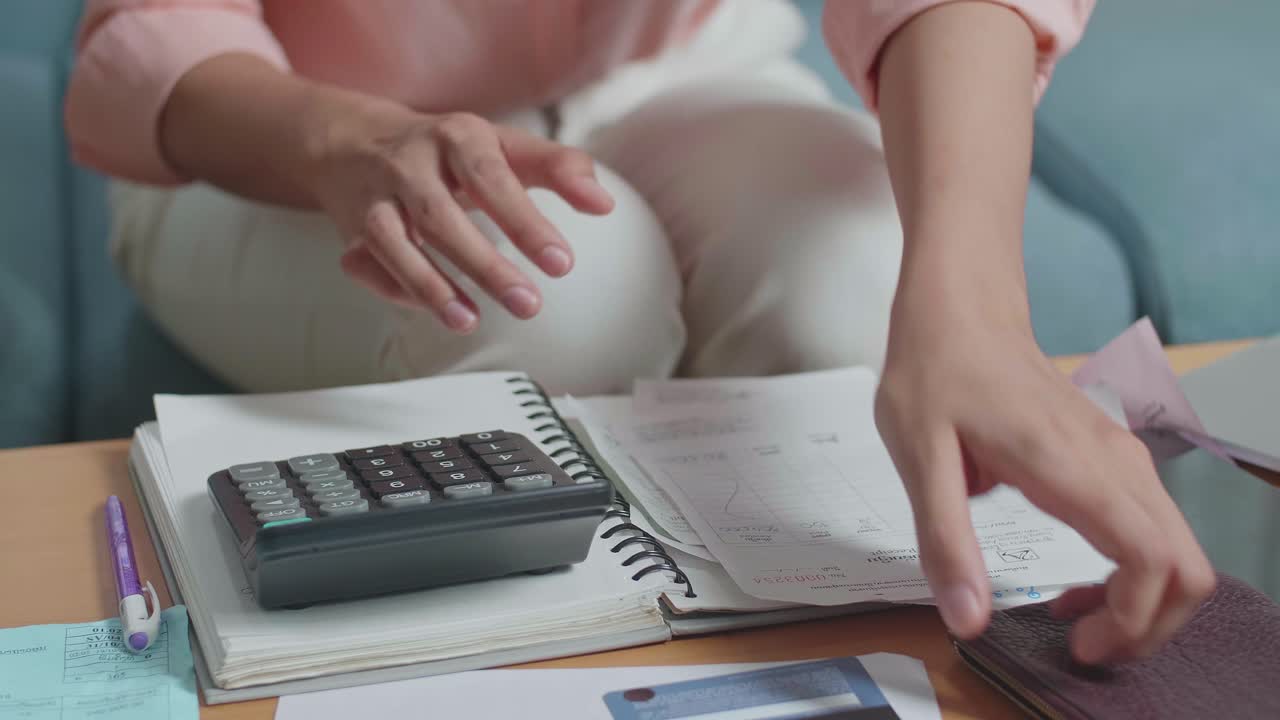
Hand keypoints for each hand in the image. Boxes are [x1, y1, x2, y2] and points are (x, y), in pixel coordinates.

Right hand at [310, 105, 613, 331]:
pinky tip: (438, 311)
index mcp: (458, 136)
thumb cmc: (447, 150)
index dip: (526, 223)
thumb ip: (558, 168)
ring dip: (430, 286)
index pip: (493, 179)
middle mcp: (411, 161)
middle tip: (528, 305)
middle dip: (484, 266)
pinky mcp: (352, 228)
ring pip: (394, 242)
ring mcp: (375, 195)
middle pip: (442, 216)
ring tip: (468, 322)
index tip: (562, 263)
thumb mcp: (503, 145)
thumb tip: (604, 204)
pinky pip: (368, 263)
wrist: (351, 137)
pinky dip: (398, 289)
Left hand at [874, 280, 1215, 663]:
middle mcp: (1114, 462)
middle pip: (1188, 566)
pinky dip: (1132, 573)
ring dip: (1142, 602)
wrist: (961, 306)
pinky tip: (1075, 583)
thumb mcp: (918, 458)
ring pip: (1179, 550)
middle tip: (1085, 647)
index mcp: (1071, 466)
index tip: (1078, 644)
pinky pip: (1152, 530)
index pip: (1151, 560)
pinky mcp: (1111, 458)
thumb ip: (945, 541)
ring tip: (1075, 620)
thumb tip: (968, 618)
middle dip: (1149, 626)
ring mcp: (1120, 457)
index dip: (1130, 621)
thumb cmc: (938, 369)